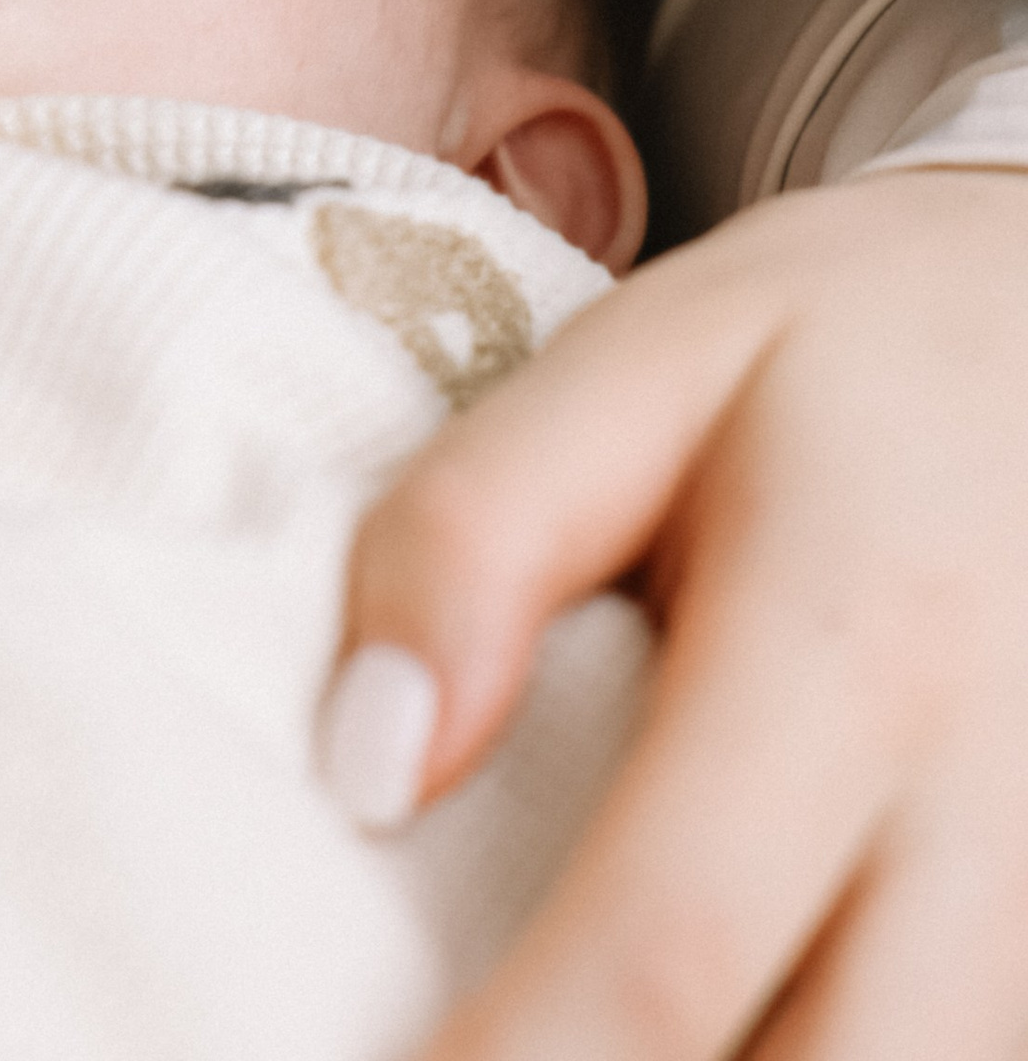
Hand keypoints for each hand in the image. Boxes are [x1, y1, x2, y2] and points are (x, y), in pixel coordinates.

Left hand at [331, 168, 1027, 1056]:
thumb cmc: (855, 346)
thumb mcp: (647, 357)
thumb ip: (480, 534)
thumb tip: (369, 764)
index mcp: (855, 653)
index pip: (663, 950)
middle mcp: (994, 815)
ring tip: (542, 1032)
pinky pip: (959, 1050)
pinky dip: (807, 1055)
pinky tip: (702, 1023)